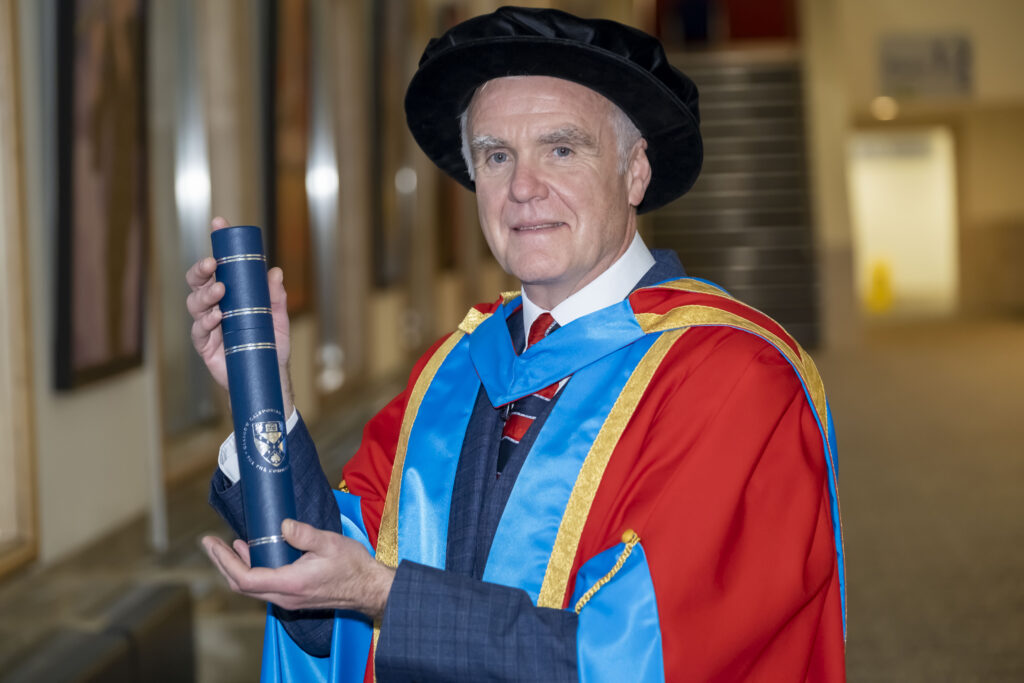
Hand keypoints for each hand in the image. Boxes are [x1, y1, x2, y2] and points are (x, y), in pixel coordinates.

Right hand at [185, 216, 294, 415]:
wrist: (269, 378)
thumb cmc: (271, 346)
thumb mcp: (278, 319)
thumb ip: (276, 297)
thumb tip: (275, 271)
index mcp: (231, 294)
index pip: (221, 266)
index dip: (218, 245)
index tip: (220, 223)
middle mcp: (215, 306)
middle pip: (198, 282)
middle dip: (201, 270)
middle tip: (213, 264)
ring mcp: (208, 325)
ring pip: (195, 303)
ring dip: (206, 294)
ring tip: (220, 291)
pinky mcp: (205, 345)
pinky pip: (200, 330)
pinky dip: (207, 321)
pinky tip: (217, 317)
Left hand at [202, 519, 394, 617]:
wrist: (369, 588)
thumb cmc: (353, 566)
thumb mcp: (330, 543)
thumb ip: (304, 534)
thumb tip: (282, 525)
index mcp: (290, 582)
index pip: (245, 578)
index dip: (224, 561)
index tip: (212, 543)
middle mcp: (285, 595)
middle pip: (242, 585)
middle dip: (222, 563)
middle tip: (210, 543)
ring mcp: (289, 598)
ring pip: (252, 587)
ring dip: (235, 567)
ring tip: (227, 546)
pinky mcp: (294, 595)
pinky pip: (264, 586)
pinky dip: (251, 570)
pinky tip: (252, 553)